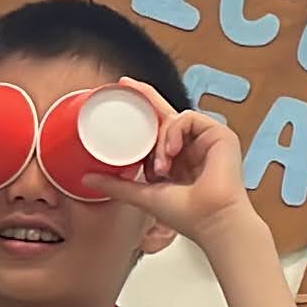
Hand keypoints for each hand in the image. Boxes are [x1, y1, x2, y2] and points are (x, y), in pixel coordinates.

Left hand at [91, 104, 260, 248]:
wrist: (210, 221)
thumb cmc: (187, 215)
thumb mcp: (142, 195)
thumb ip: (116, 186)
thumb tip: (87, 178)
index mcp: (177, 160)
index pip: (157, 130)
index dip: (142, 113)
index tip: (123, 96)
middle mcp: (191, 147)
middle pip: (166, 114)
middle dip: (146, 98)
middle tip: (125, 85)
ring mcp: (205, 140)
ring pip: (173, 119)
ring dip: (160, 139)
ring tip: (160, 166)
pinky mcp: (219, 135)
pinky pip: (189, 119)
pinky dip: (175, 132)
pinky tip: (173, 151)